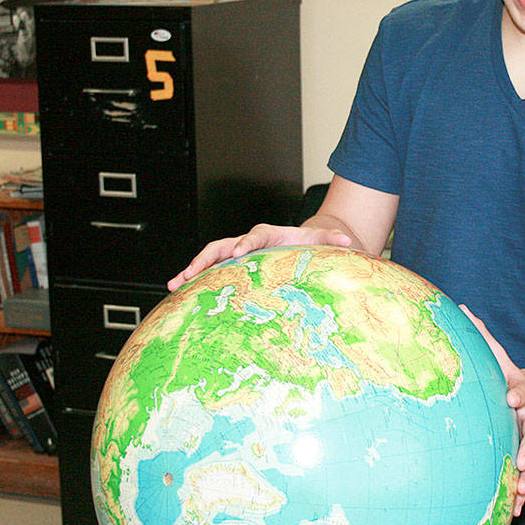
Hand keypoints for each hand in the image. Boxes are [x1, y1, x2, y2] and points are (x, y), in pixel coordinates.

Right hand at [167, 223, 351, 289]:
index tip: (237, 253)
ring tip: (175, 283)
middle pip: (221, 246)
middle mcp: (246, 241)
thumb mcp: (320, 241)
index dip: (244, 243)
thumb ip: (332, 240)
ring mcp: (235, 252)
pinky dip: (194, 278)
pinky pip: (208, 270)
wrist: (297, 242)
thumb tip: (349, 242)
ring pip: (209, 257)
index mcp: (267, 235)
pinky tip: (178, 290)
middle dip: (205, 258)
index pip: (253, 236)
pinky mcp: (229, 264)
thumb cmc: (306, 244)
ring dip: (192, 269)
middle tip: (191, 272)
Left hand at [460, 305, 524, 516]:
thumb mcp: (498, 355)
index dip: (518, 393)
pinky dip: (522, 491)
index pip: (522, 391)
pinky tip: (516, 511)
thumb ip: (482, 335)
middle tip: (523, 458)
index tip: (510, 396)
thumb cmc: (508, 376)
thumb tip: (460, 306)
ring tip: (519, 494)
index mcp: (523, 391)